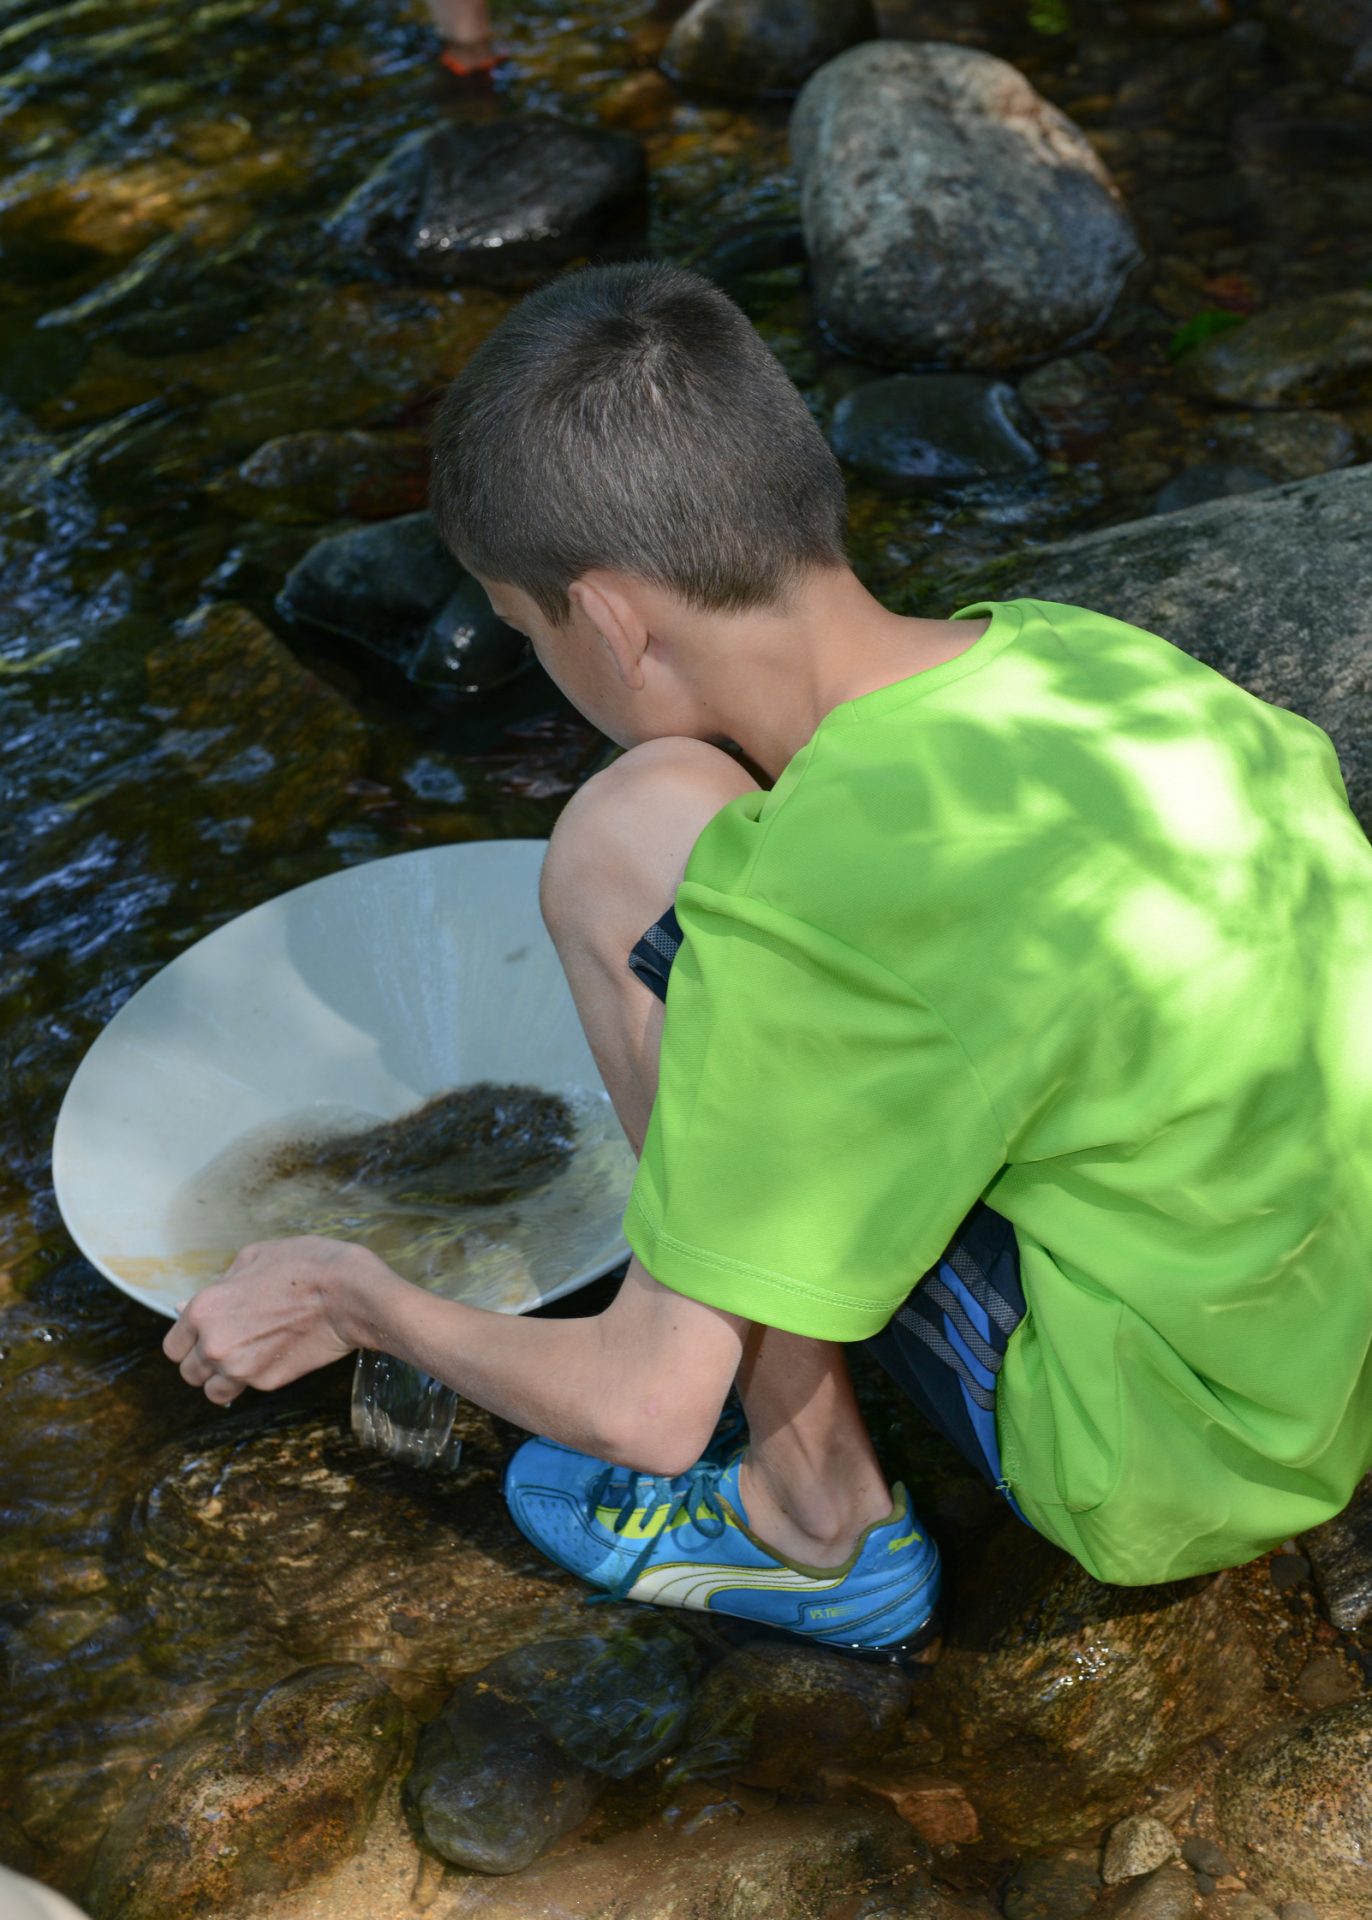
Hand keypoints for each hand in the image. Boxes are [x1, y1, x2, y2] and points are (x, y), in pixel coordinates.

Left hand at [162, 1236, 390, 1405]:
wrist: (347, 1294)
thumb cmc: (304, 1265)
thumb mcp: (253, 1257)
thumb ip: (218, 1286)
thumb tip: (184, 1307)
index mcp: (204, 1310)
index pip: (173, 1346)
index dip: (187, 1340)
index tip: (203, 1335)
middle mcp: (214, 1345)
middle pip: (188, 1373)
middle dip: (204, 1361)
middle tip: (229, 1343)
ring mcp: (241, 1368)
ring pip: (213, 1391)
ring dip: (223, 1379)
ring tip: (246, 1358)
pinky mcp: (268, 1383)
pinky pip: (247, 1388)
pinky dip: (255, 1377)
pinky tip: (274, 1354)